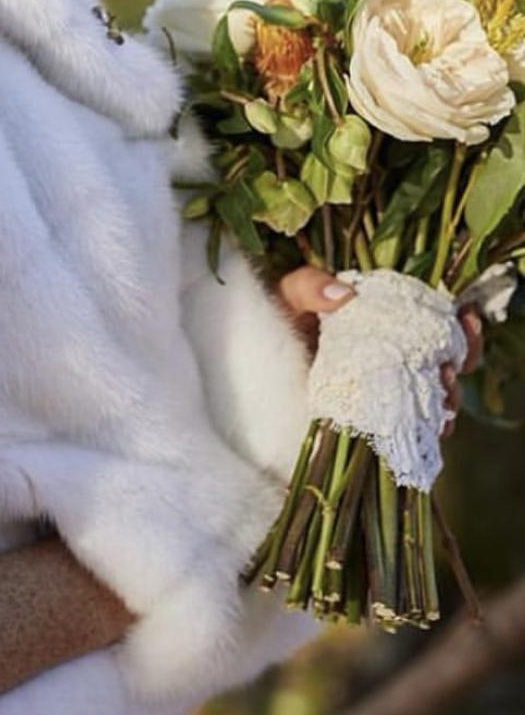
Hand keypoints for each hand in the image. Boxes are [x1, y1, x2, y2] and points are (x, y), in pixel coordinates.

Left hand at [273, 268, 484, 439]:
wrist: (248, 367)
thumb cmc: (269, 324)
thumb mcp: (287, 296)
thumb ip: (309, 285)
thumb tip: (344, 294)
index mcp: (379, 322)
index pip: (433, 321)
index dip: (457, 321)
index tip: (466, 318)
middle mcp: (389, 357)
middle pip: (447, 360)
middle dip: (460, 360)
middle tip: (450, 363)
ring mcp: (384, 392)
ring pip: (437, 396)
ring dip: (449, 394)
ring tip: (441, 389)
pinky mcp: (373, 425)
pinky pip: (413, 429)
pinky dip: (430, 427)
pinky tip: (434, 423)